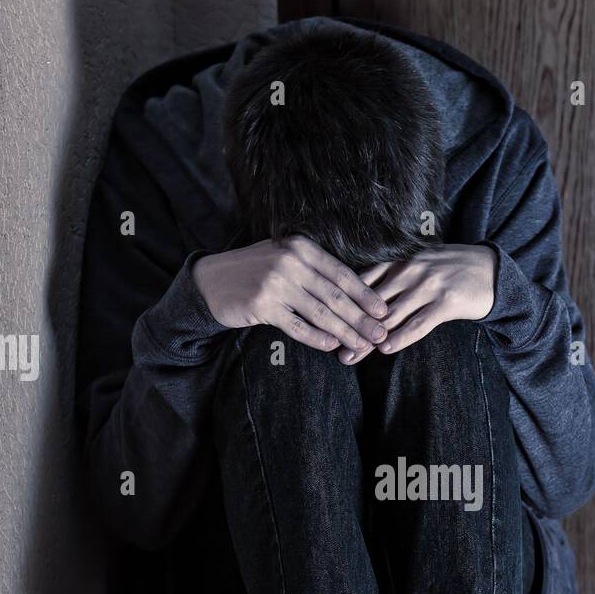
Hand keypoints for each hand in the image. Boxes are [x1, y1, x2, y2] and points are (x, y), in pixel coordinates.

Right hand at [192, 236, 388, 352]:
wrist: (211, 281)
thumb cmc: (255, 272)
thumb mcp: (285, 258)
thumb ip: (315, 269)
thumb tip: (355, 293)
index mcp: (301, 247)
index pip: (341, 273)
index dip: (365, 294)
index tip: (383, 311)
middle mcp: (290, 261)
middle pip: (335, 295)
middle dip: (361, 318)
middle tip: (380, 335)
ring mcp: (275, 283)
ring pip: (319, 312)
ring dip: (345, 331)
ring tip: (362, 346)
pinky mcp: (262, 305)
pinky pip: (296, 326)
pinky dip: (315, 337)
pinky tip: (332, 346)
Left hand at [337, 244, 495, 363]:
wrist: (490, 270)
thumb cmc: (450, 269)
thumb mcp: (417, 263)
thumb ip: (390, 275)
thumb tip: (359, 296)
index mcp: (399, 260)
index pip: (362, 283)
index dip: (343, 305)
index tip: (327, 325)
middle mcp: (409, 270)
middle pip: (372, 303)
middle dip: (350, 327)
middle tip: (334, 348)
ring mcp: (427, 286)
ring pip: (391, 316)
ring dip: (369, 338)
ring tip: (351, 356)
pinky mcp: (445, 302)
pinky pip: (418, 323)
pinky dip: (401, 337)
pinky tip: (386, 349)